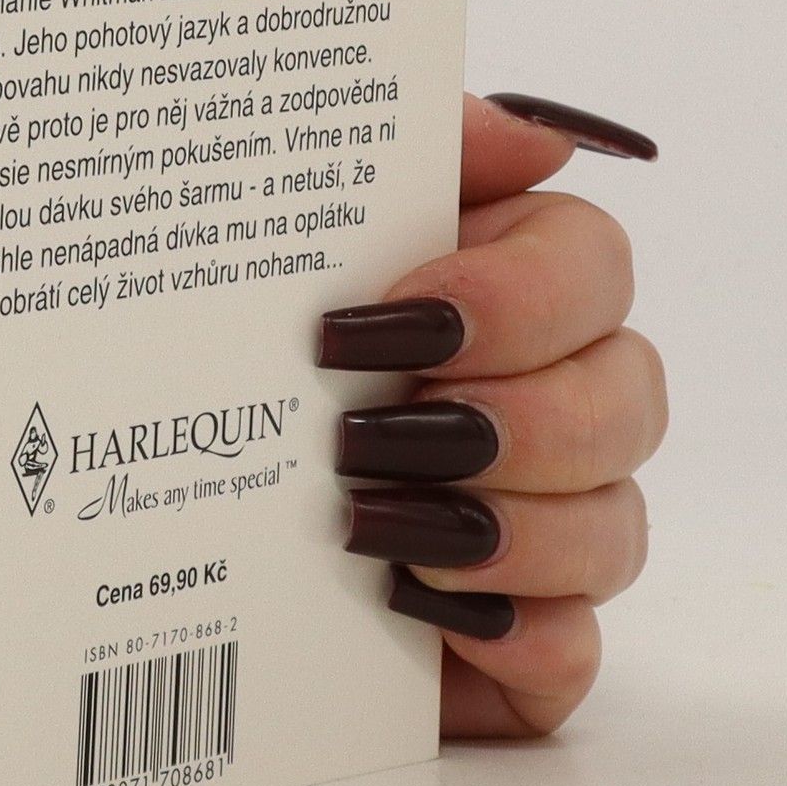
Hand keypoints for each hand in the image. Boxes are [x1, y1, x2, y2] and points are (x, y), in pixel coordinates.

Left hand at [318, 92, 663, 737]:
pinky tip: (422, 612)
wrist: (157, 489)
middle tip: (374, 435)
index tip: (402, 321)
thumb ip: (418, 151)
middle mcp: (555, 399)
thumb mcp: (305, 215)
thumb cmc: (255, 332)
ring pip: (614, 528)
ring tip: (370, 525)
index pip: (595, 265)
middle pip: (628, 400)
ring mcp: (549, 527)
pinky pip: (576, 652)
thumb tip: (539, 133)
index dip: (519, 296)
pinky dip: (515, 634)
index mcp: (513, 283)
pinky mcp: (520, 638)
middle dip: (512, 420)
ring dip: (503, 529)